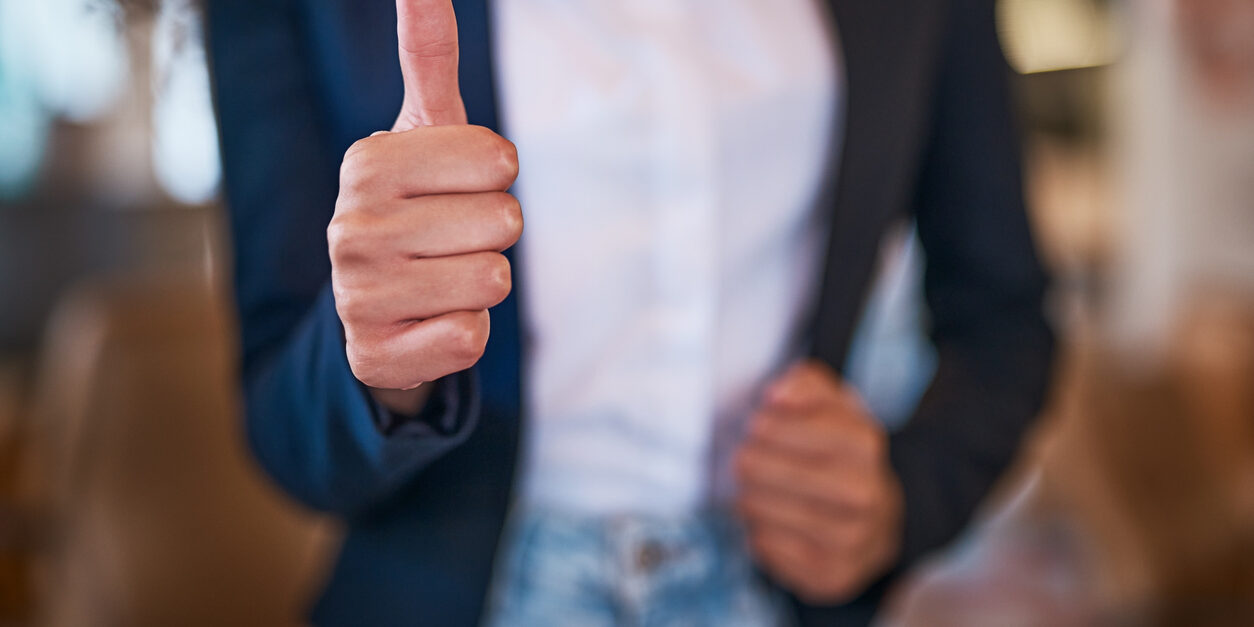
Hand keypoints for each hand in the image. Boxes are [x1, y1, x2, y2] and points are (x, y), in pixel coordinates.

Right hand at [329, 0, 520, 404]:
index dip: (496, 178)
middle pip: (504, 223)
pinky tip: (427, 322)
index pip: (499, 160)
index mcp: (366, 163)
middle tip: (450, 239)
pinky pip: (471, 338)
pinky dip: (464, 333)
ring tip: (438, 278)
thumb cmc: (418, 205)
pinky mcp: (374, 355)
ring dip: (481, 284)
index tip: (458, 187)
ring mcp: (355, 296)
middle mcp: (349, 227)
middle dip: (492, 235)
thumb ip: (429, 54)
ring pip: (493, 283)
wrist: (380, 306)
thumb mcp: (425, 129)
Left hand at [735, 361, 902, 602]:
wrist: (883, 521)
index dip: (761, 425)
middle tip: (750, 459)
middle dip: (748, 460)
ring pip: (757, 508)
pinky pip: (764, 546)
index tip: (759, 426)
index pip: (780, 427)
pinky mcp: (830, 576)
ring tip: (760, 489)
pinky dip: (759, 530)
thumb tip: (776, 394)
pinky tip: (773, 521)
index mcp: (865, 443)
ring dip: (749, 495)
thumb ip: (806, 384)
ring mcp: (849, 540)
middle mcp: (863, 494)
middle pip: (761, 468)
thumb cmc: (844, 456)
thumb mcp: (835, 406)